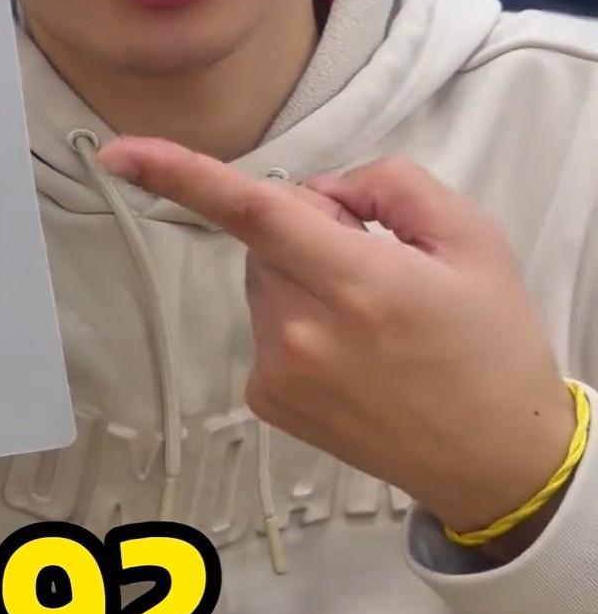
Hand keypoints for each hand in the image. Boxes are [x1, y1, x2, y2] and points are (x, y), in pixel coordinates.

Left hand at [97, 141, 575, 537]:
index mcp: (358, 282)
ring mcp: (278, 374)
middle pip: (267, 241)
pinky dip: (300, 325)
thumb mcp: (471, 238)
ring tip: (376, 323)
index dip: (179, 176)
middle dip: (310, 234)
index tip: (117, 153)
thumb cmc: (491, 345)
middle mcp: (304, 332)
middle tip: (384, 270)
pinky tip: (355, 357)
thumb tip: (321, 192)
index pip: (253, 213)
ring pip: (264, 284)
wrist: (495, 459)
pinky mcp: (268, 401)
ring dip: (303, 282)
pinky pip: (266, 328)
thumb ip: (391, 185)